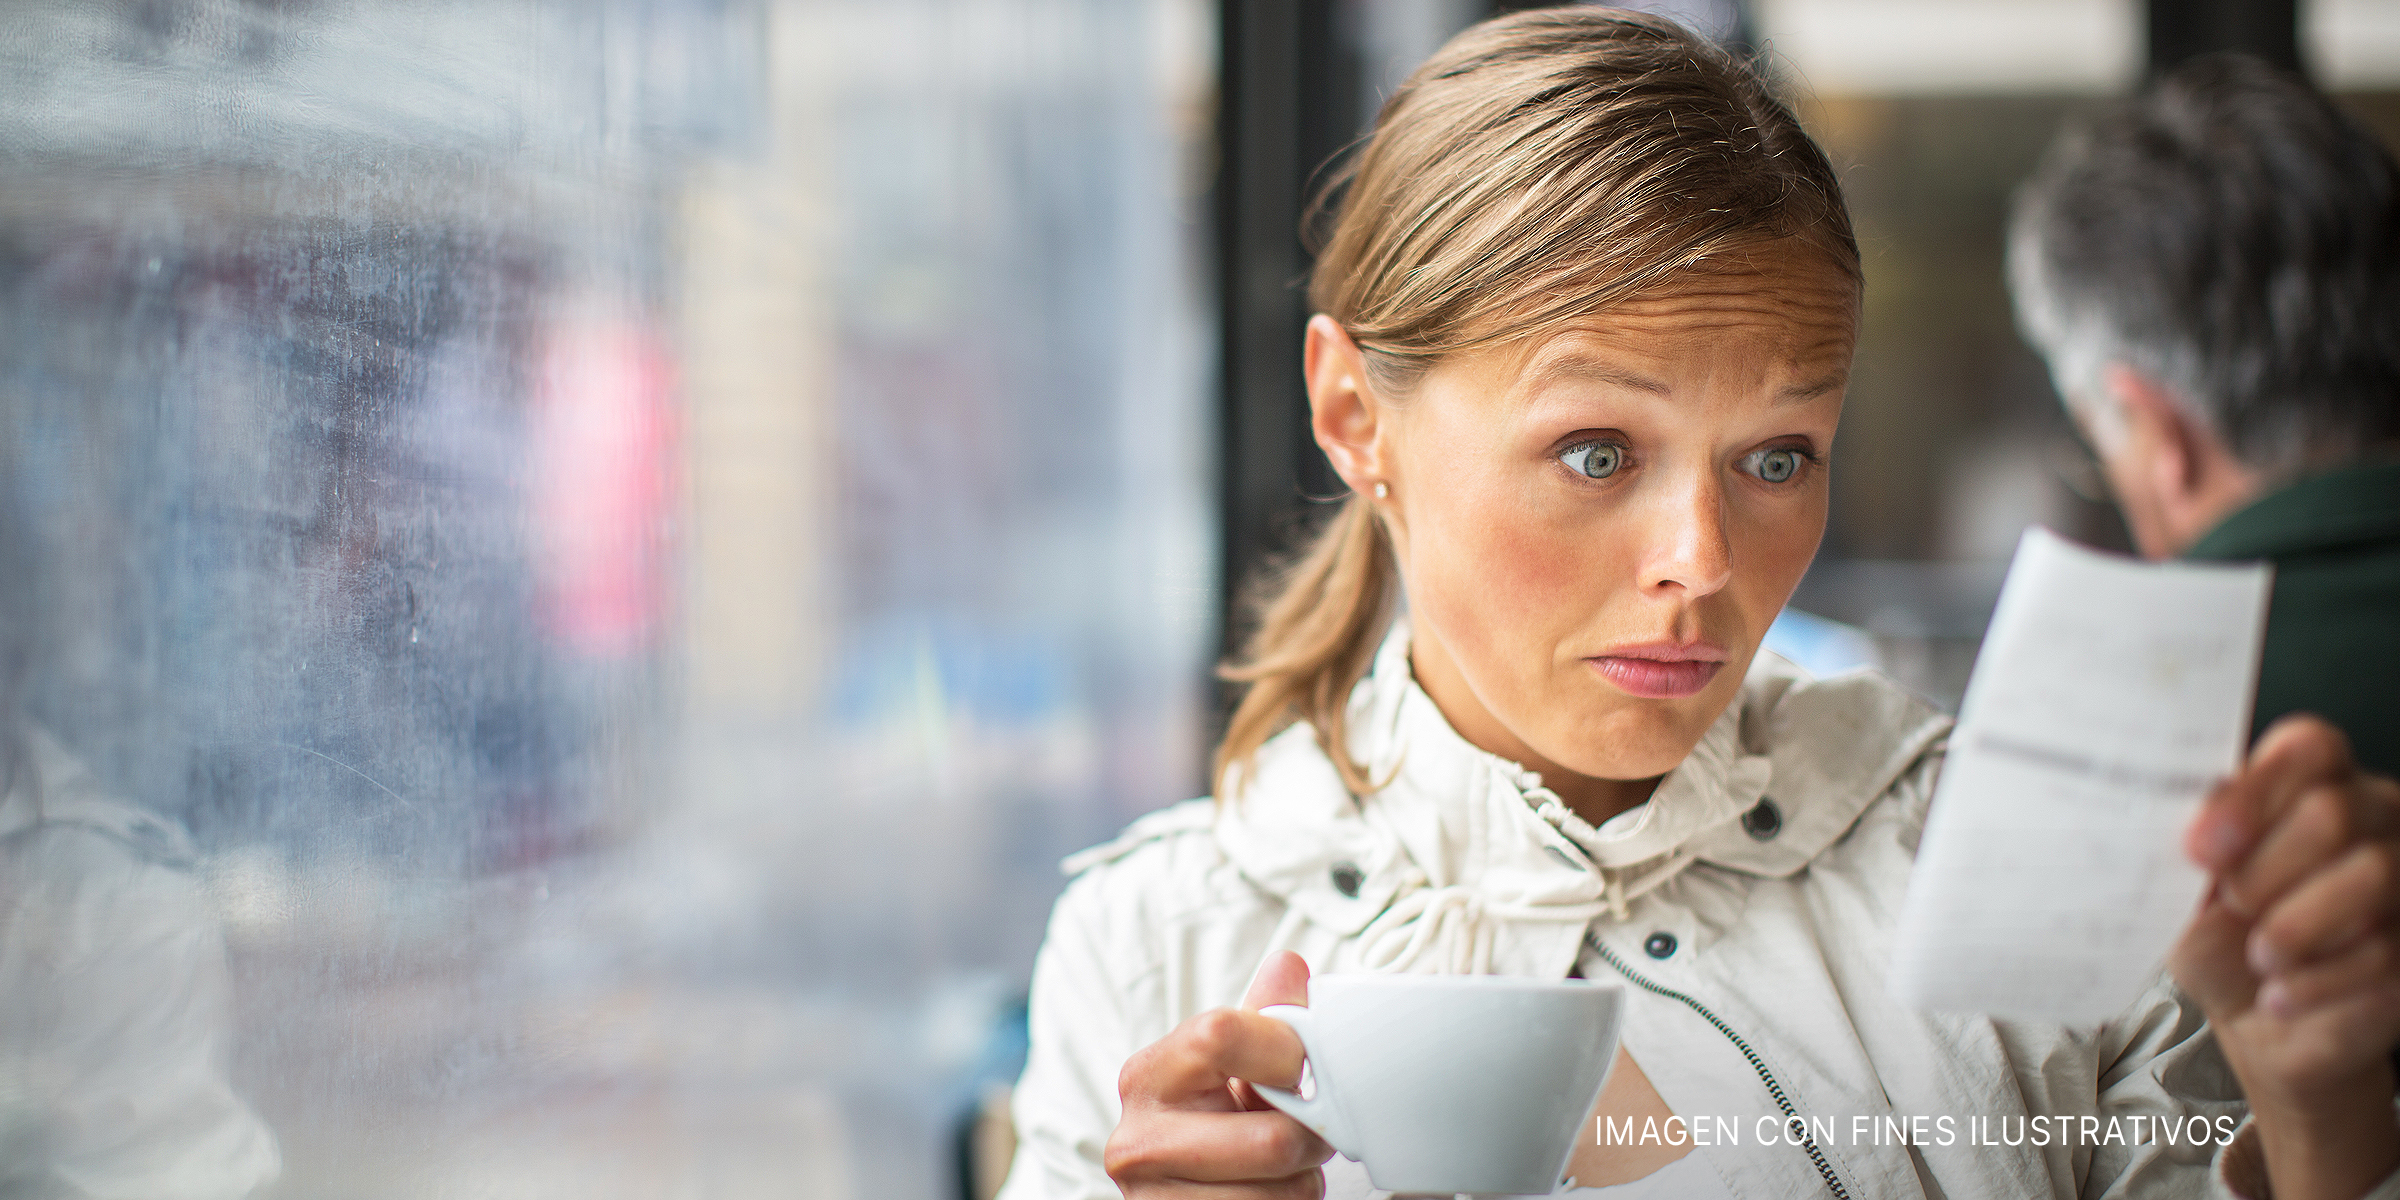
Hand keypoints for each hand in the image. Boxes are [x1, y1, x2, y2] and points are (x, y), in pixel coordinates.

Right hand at [1105, 950, 1333, 1197]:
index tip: (1298, 1065)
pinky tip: (1265, 1194)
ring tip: (1279, 1169)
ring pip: (1283, 1194)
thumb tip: (1289, 968)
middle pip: (1272, 1139)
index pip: (1222, 1035)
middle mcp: (1139, 1141)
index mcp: (1149, 1075)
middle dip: (1310, 1136)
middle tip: (1304, 1129)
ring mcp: (1156, 1199)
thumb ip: (1264, 1016)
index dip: (1284, 1050)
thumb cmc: (1211, 1122)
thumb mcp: (1231, 1065)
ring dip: (1300, 1182)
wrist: (1179, 1192)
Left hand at [2173, 715, 2399, 1199]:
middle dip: (2265, 869)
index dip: (2257, 792)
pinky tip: (2279, 995)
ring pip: (2373, 875)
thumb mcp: (2183, 883)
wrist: (2244, 1020)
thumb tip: (2187, 823)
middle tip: (2233, 904)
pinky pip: (2384, 952)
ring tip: (2258, 954)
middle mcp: (2374, 819)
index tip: (2201, 847)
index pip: (2310, 748)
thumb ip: (2189, 841)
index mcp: (2311, 784)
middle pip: (2335, 812)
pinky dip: (2316, 981)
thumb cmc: (2215, 934)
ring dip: (2297, 924)